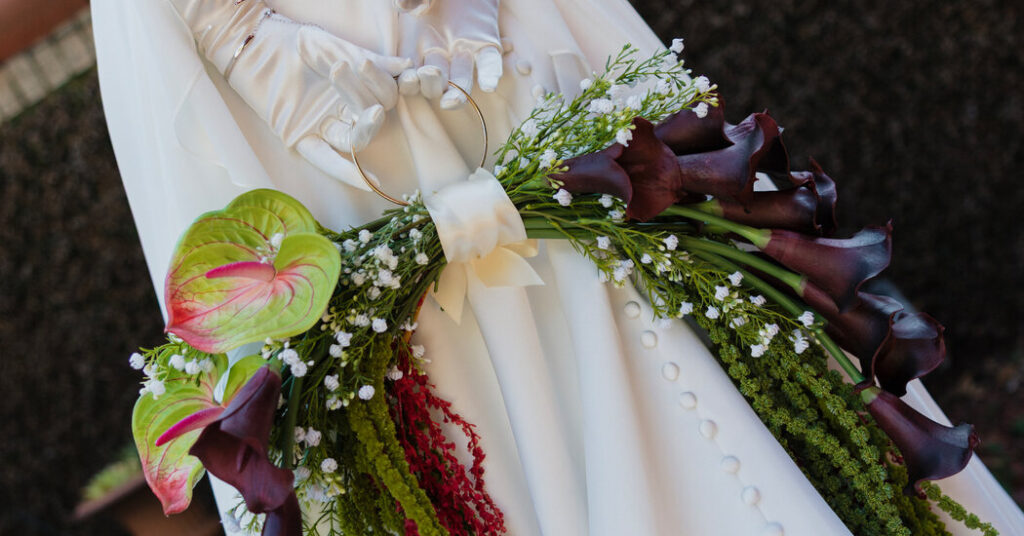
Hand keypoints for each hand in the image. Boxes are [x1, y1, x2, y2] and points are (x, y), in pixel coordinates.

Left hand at [171, 0, 410, 189]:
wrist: (257, 44)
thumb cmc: (295, 43)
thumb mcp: (336, 48)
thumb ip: (370, 61)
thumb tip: (407, 67)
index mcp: (356, 92)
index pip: (383, 96)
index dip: (382, 83)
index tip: (368, 63)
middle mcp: (342, 113)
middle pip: (370, 118)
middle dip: (369, 98)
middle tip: (363, 74)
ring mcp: (323, 128)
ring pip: (354, 139)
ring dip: (366, 127)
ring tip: (374, 112)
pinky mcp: (300, 138)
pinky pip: (326, 160)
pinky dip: (346, 171)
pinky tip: (370, 182)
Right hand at [397, 0, 502, 108]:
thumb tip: (404, 5)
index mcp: (414, 46)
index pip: (407, 73)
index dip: (406, 80)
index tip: (408, 78)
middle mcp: (438, 56)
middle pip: (432, 82)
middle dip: (430, 84)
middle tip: (430, 74)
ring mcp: (462, 53)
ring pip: (459, 80)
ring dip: (456, 92)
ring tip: (453, 99)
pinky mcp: (486, 44)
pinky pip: (488, 62)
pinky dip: (489, 74)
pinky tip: (489, 85)